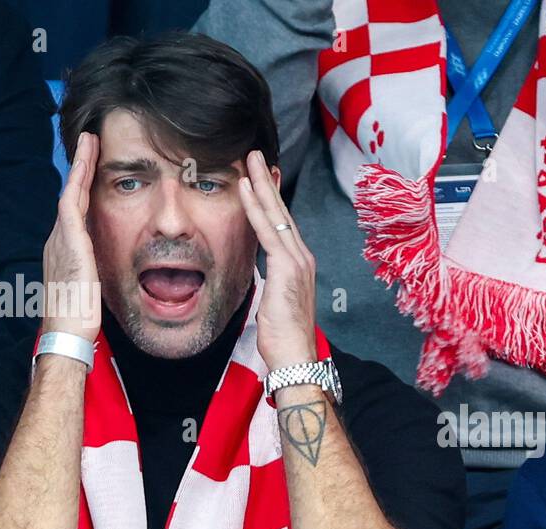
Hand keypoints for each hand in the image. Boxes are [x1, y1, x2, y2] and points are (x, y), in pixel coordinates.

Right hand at [43, 130, 100, 340]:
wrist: (68, 332)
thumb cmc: (81, 319)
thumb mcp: (92, 291)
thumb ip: (97, 274)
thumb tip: (107, 273)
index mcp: (66, 252)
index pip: (77, 212)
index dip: (84, 190)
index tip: (94, 172)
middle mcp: (59, 240)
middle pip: (72, 196)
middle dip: (80, 169)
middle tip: (89, 143)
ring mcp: (61, 238)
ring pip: (71, 192)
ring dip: (80, 165)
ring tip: (89, 142)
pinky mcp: (68, 240)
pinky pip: (72, 200)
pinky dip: (78, 178)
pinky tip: (87, 160)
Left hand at [238, 150, 318, 369]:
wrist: (295, 356)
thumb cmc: (283, 339)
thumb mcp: (274, 304)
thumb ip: (270, 285)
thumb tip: (263, 280)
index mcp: (299, 266)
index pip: (283, 225)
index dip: (271, 200)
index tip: (261, 179)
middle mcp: (301, 257)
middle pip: (282, 211)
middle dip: (268, 181)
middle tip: (255, 155)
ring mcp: (296, 260)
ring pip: (275, 213)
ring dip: (261, 184)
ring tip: (249, 160)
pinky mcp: (286, 266)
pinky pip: (266, 229)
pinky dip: (254, 206)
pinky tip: (244, 188)